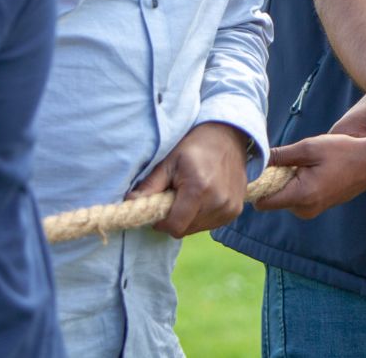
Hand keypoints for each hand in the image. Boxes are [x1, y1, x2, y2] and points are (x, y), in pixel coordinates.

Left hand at [131, 121, 251, 236]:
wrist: (228, 136)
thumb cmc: (195, 146)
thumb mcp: (169, 162)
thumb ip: (150, 186)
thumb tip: (129, 204)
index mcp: (199, 189)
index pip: (175, 227)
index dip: (162, 222)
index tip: (160, 208)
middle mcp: (218, 201)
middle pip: (186, 229)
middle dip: (176, 218)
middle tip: (176, 196)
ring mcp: (230, 207)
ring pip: (198, 228)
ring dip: (190, 217)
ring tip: (191, 194)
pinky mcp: (235, 210)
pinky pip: (211, 224)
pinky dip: (203, 215)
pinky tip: (205, 197)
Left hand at [257, 133, 365, 217]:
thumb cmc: (342, 152)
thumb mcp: (309, 147)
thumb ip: (280, 155)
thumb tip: (256, 159)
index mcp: (301, 196)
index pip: (262, 202)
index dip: (257, 185)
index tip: (262, 169)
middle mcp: (304, 210)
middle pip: (272, 199)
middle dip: (273, 180)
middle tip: (289, 160)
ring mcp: (311, 211)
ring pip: (283, 198)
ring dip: (286, 181)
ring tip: (304, 164)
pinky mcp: (315, 208)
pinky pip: (295, 198)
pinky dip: (295, 185)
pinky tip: (311, 171)